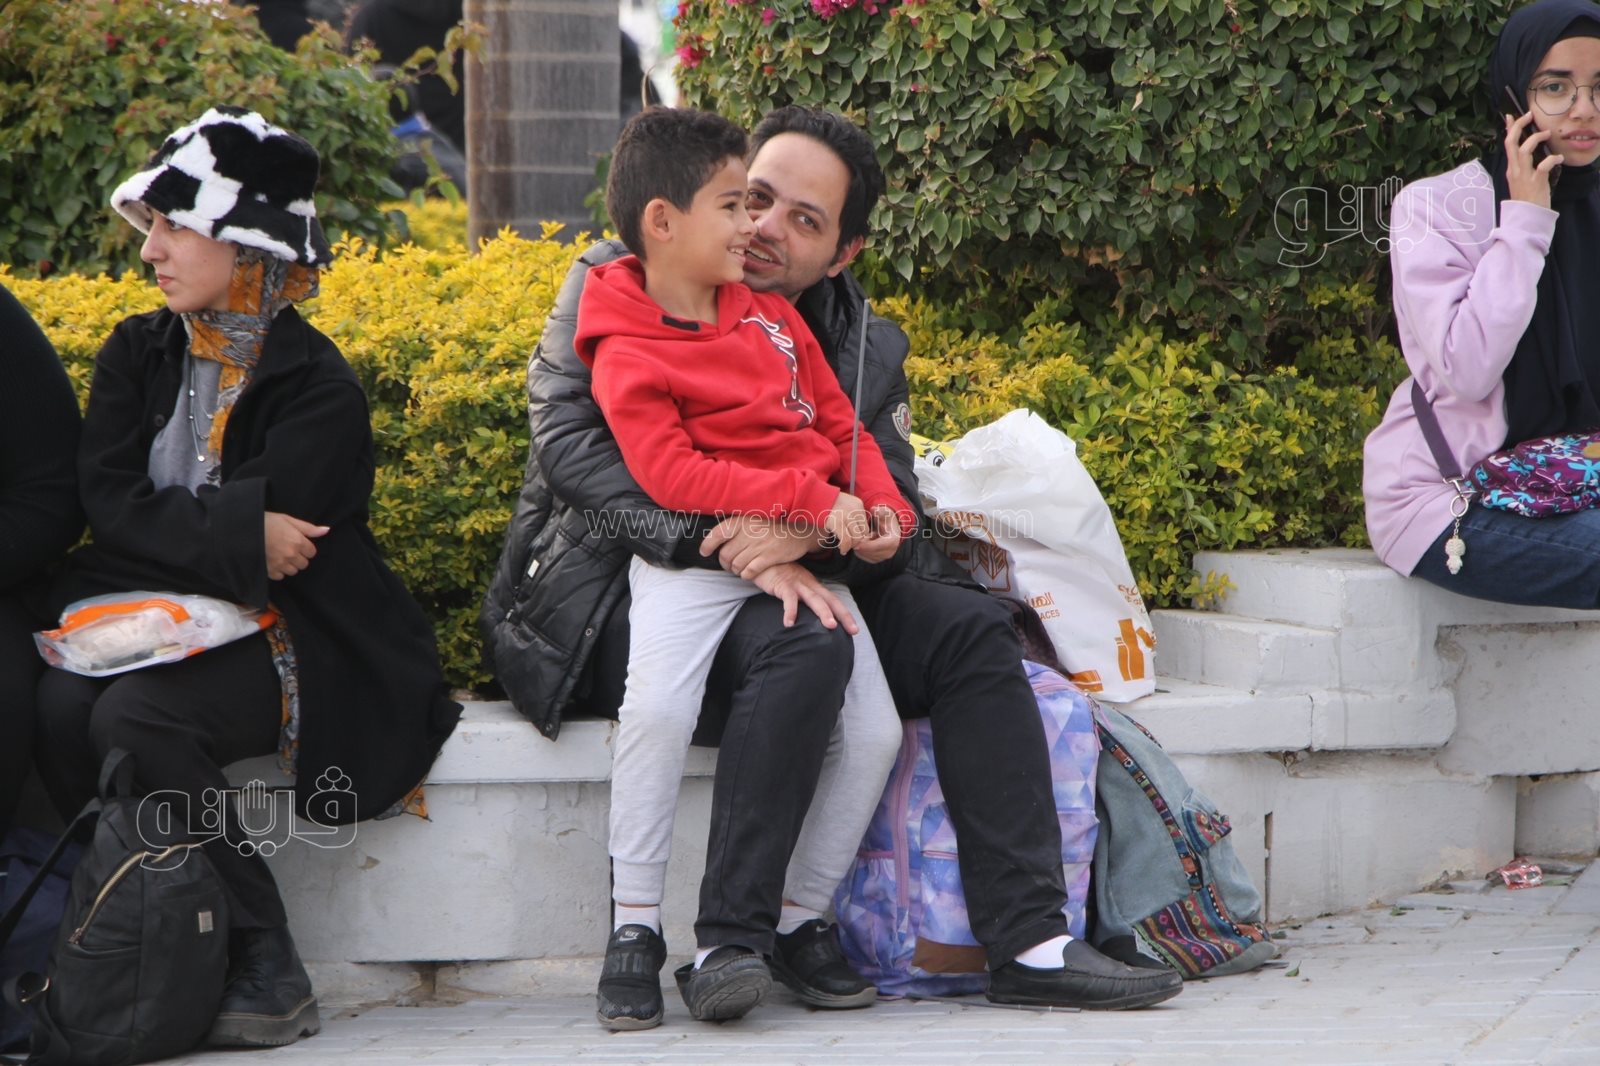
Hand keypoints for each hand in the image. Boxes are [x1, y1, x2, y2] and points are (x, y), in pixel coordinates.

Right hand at [264, 512, 327, 580]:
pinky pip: (280, 576)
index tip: (299, 544)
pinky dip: (279, 571)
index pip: (312, 552)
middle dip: (299, 558)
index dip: (306, 548)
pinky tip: (273, 562)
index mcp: (297, 541)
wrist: (243, 530)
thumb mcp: (288, 519)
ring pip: (293, 571)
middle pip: (304, 564)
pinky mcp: (269, 571)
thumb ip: (308, 528)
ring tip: (281, 556)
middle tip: (289, 550)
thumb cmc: (266, 522)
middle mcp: (291, 555)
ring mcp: (280, 564)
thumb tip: (326, 530)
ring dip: (290, 565)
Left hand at [699, 515, 818, 578]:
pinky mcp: (769, 556)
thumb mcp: (753, 522)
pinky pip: (749, 572)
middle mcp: (749, 532)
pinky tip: (749, 573)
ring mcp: (759, 544)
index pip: (717, 533)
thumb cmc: (771, 529)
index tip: (704, 552)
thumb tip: (713, 542)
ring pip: (736, 565)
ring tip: (740, 569)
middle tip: (729, 565)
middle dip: (725, 563)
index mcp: (743, 521)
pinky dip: (746, 575)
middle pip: (726, 554)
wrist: (798, 532)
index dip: (707, 545)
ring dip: (736, 571)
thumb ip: (735, 530)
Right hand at [749, 562, 857, 633]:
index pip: (833, 600)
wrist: (762, 559)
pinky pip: (788, 599)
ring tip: (830, 626)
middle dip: (843, 615)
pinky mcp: (782, 585)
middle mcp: (809, 584)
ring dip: (823, 612)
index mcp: (813, 585)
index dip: (845, 614)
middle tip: (854, 630)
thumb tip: (812, 618)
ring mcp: (796, 584)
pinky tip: (789, 624)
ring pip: (813, 598)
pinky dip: (790, 611)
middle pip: (829, 600)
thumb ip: (803, 598)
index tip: (855, 630)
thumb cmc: (778, 574)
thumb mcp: (795, 585)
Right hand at [822, 491, 868, 554]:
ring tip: (843, 547)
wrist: (810, 497)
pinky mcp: (837, 521)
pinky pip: (846, 540)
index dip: (858, 534)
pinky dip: (845, 548)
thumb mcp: (842, 505)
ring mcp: (846, 515)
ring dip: (850, 546)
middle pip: (863, 532)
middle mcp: (854, 509)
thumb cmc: (824, 504)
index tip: (850, 538)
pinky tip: (841, 550)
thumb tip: (859, 534)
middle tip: (847, 545)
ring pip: (856, 538)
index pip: (865, 524)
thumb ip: (851, 516)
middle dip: (855, 541)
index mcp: (857, 504)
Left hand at [852, 505, 903, 563]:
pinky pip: (863, 557)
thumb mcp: (884, 513)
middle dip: (861, 546)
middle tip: (853, 537)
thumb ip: (880, 511)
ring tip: (860, 536)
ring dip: (859, 547)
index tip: (856, 543)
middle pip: (871, 553)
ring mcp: (883, 557)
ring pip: (866, 556)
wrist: (888, 528)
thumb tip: (875, 510)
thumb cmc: (885, 519)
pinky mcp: (876, 559)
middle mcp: (889, 552)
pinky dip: (859, 550)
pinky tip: (860, 541)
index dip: (867, 545)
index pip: (879, 546)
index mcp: (893, 541)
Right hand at [1505, 111, 1560, 208]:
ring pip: (1524, 151)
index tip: (1512, 116)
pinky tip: (1559, 158)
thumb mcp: (1520, 181)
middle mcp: (1515, 170)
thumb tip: (1529, 154)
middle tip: (1529, 116)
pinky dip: (1553, 159)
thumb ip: (1523, 167)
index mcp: (1511, 169)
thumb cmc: (1526, 201)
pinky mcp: (1535, 183)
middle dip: (1519, 127)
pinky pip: (1543, 166)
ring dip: (1536, 139)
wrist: (1526, 219)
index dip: (1509, 129)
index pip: (1507, 145)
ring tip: (1547, 134)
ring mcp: (1524, 176)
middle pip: (1512, 143)